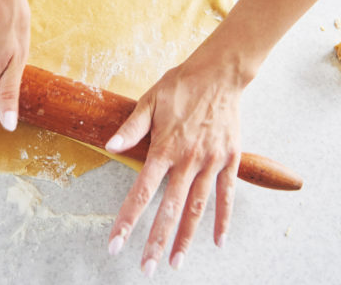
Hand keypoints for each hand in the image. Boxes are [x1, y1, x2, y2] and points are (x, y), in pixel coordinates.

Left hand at [104, 54, 245, 275]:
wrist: (220, 74)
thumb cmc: (181, 85)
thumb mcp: (150, 101)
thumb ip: (131, 128)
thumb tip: (110, 146)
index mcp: (164, 148)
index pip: (142, 191)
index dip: (128, 220)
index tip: (116, 243)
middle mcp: (188, 160)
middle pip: (169, 208)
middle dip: (156, 240)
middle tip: (147, 268)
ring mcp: (211, 162)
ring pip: (197, 208)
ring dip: (186, 237)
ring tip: (175, 262)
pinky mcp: (230, 159)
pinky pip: (227, 195)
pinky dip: (223, 219)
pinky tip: (217, 241)